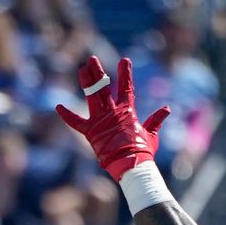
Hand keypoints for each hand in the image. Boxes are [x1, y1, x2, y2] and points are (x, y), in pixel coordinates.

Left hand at [56, 56, 169, 180]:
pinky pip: (76, 123)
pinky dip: (67, 115)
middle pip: (104, 87)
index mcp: (127, 111)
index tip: (125, 60)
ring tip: (81, 70)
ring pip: (91, 97)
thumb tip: (167, 109)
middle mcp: (113, 112)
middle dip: (98, 72)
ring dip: (86, 82)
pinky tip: (58, 106)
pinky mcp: (90, 132)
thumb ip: (156, 120)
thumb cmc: (142, 151)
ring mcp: (100, 121)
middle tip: (92, 59)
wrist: (131, 165)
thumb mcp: (151, 134)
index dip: (126, 73)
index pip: (127, 88)